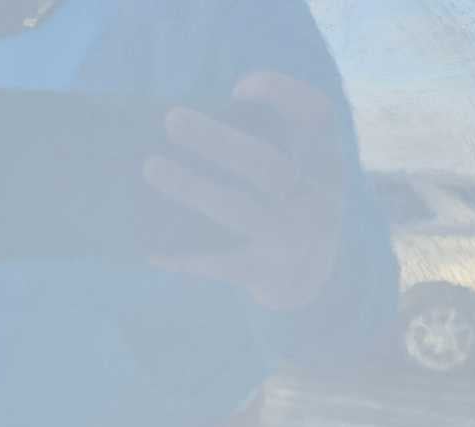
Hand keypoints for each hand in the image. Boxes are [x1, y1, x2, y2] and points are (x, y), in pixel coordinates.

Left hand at [143, 71, 343, 311]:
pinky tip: (151, 248)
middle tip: (171, 118)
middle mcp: (318, 201)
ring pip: (238, 209)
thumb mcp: (295, 175)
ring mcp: (295, 242)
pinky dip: (183, 256)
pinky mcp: (269, 277)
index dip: (282, 95)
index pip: (318, 116)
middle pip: (267, 165)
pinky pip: (218, 263)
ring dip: (192, 187)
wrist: (308, 288)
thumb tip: (188, 124)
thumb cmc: (285, 212)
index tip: (239, 89)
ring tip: (149, 166)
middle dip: (218, 141)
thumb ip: (263, 145)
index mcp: (325, 165)